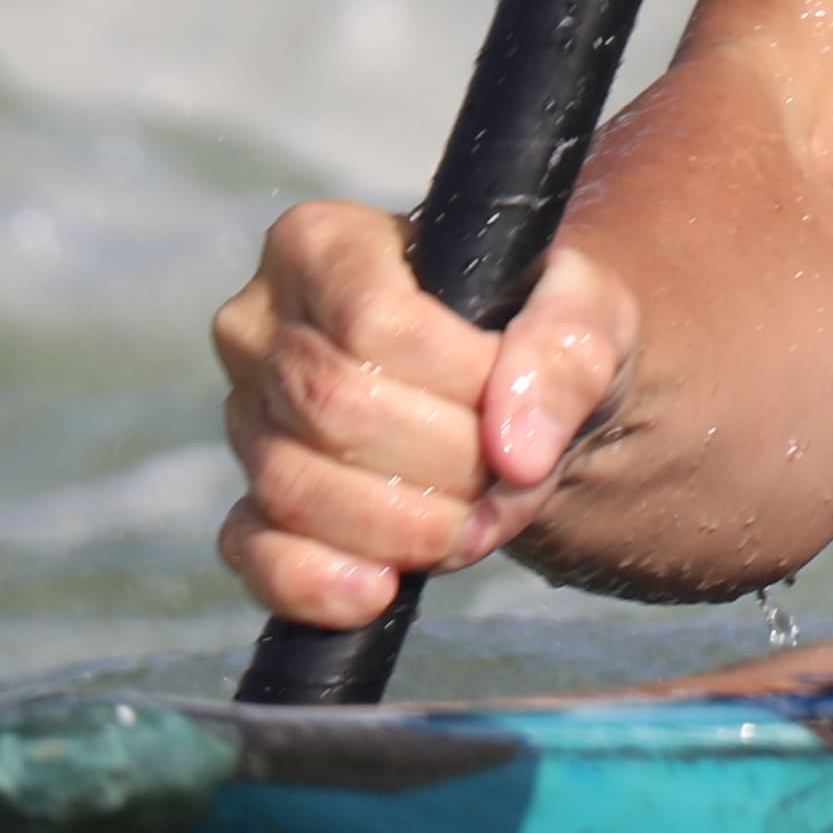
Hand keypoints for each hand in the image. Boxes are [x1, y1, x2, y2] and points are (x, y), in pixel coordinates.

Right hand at [207, 199, 642, 628]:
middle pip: (338, 408)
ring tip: (478, 518)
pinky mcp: (249, 506)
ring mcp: (246, 421)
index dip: (460, 379)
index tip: (518, 397)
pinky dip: (321, 583)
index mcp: (321, 243)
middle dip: (448, 460)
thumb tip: (517, 449)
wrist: (520, 406)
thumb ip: (567, 349)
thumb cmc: (538, 336)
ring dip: (410, 526)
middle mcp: (260, 324)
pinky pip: (258, 555)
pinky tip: (382, 589)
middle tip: (514, 474)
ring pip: (297, 488)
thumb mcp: (586, 313)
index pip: (373, 321)